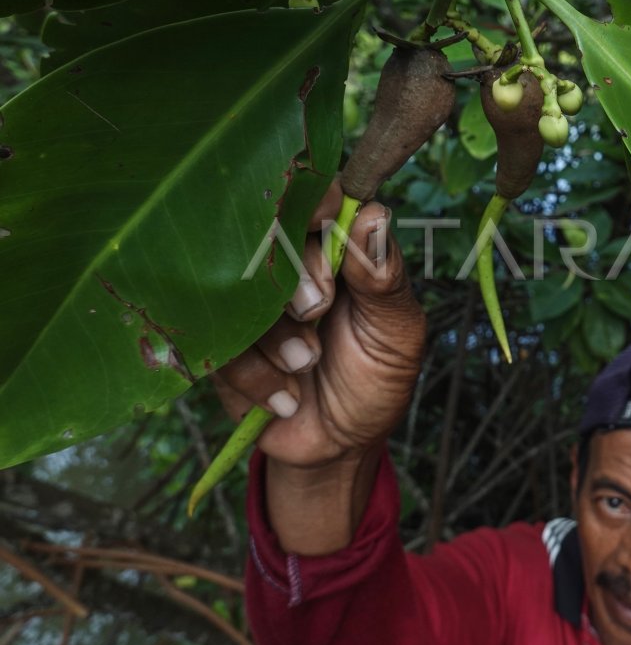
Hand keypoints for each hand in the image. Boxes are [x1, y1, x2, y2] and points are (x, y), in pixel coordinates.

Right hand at [212, 179, 426, 470]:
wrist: (340, 446)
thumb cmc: (377, 378)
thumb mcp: (397, 331)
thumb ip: (385, 276)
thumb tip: (374, 215)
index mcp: (338, 248)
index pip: (320, 198)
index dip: (316, 203)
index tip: (324, 223)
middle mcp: (290, 265)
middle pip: (271, 234)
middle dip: (296, 272)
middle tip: (317, 308)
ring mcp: (250, 302)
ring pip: (240, 289)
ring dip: (278, 334)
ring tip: (309, 364)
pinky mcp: (220, 342)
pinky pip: (221, 343)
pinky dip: (257, 375)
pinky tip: (287, 397)